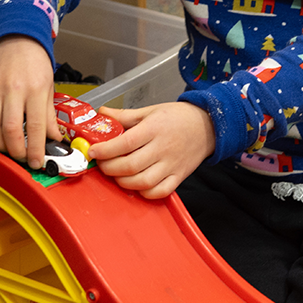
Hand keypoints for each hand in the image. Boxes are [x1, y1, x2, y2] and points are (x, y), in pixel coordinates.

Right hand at [0, 36, 60, 168]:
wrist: (16, 39)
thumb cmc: (35, 62)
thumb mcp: (49, 87)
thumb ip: (49, 115)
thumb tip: (53, 139)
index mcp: (35, 90)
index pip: (35, 127)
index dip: (36, 149)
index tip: (37, 162)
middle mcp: (13, 90)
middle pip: (10, 130)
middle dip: (16, 151)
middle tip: (23, 158)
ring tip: (9, 149)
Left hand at [88, 101, 215, 198]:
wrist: (208, 126)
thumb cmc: (178, 117)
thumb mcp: (150, 110)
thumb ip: (125, 115)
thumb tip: (103, 114)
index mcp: (154, 129)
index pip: (125, 142)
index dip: (106, 150)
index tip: (94, 151)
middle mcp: (163, 148)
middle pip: (131, 166)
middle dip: (109, 168)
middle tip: (102, 164)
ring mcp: (171, 165)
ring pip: (143, 182)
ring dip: (124, 182)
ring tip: (117, 174)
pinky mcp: (179, 176)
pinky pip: (160, 192)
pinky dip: (145, 192)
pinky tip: (137, 184)